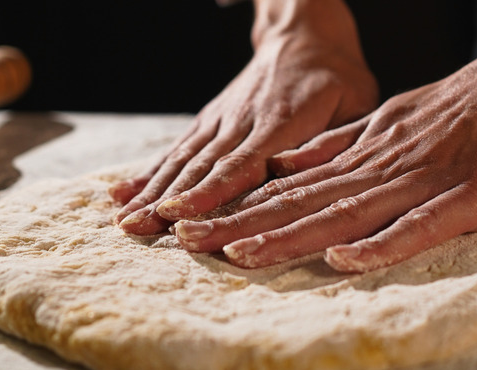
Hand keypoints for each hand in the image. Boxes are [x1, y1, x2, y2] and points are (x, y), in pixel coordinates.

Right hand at [110, 0, 377, 234]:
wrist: (302, 35)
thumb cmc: (337, 78)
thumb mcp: (355, 102)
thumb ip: (334, 140)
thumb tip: (299, 175)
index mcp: (282, 121)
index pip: (241, 162)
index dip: (209, 191)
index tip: (179, 215)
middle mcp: (243, 121)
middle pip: (201, 166)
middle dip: (167, 200)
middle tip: (136, 228)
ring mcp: (221, 120)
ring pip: (183, 159)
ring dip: (152, 190)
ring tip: (124, 220)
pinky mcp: (210, 121)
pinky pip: (177, 148)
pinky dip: (149, 171)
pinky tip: (121, 191)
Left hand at [173, 56, 476, 271]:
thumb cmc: (455, 109)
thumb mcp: (382, 121)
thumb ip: (335, 148)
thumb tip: (282, 167)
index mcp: (360, 158)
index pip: (291, 189)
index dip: (241, 209)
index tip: (195, 227)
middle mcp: (379, 170)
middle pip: (303, 204)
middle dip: (244, 226)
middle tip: (189, 244)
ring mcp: (420, 184)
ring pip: (345, 213)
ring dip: (291, 235)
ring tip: (240, 254)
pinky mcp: (465, 199)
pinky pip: (418, 226)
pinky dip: (380, 243)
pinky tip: (342, 259)